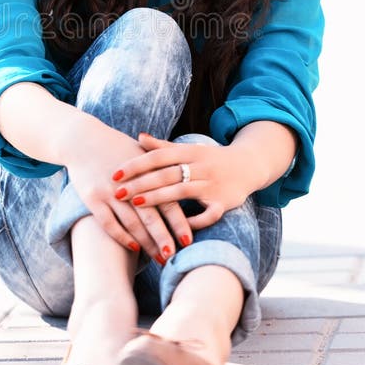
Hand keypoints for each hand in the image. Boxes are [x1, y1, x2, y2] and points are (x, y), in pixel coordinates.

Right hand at [64, 126, 192, 262]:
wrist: (83, 140)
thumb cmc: (117, 148)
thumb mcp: (142, 153)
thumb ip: (162, 169)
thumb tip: (186, 182)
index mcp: (146, 172)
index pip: (166, 200)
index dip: (178, 222)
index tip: (189, 241)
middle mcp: (129, 183)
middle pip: (150, 215)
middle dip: (164, 238)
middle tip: (175, 257)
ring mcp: (110, 192)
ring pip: (132, 223)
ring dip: (146, 243)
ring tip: (159, 259)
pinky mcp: (92, 198)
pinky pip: (109, 223)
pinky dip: (122, 237)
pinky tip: (134, 248)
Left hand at [111, 133, 264, 231]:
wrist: (249, 164)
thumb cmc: (210, 159)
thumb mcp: (189, 150)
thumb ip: (163, 147)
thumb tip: (139, 136)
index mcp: (190, 152)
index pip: (158, 156)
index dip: (136, 164)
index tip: (115, 174)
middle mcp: (201, 166)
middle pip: (166, 174)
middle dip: (140, 183)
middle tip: (117, 192)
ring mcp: (213, 184)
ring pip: (182, 191)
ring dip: (158, 198)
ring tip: (135, 204)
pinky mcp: (225, 202)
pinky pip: (208, 213)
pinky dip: (194, 220)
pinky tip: (176, 227)